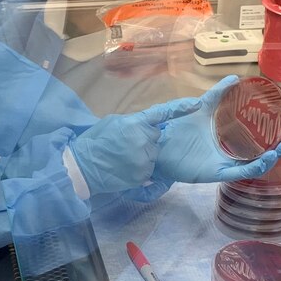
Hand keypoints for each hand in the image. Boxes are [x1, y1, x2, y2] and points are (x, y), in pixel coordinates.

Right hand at [70, 97, 200, 194]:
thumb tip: (146, 124)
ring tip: (123, 157)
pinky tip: (124, 167)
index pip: (163, 113)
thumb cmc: (95, 141)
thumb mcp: (113, 122)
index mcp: (136, 123)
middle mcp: (143, 140)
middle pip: (156, 137)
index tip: (197, 104)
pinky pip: (149, 169)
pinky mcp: (142, 175)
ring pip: (153, 153)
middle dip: (146, 139)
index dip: (181, 108)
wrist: (83, 166)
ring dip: (143, 154)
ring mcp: (144, 159)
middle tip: (126, 143)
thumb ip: (134, 122)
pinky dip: (140, 168)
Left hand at [153, 76, 280, 183]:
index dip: (274, 118)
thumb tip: (235, 80)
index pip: (255, 124)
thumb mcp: (196, 107)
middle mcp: (229, 145)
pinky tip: (267, 157)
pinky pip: (240, 171)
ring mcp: (224, 159)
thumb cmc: (173, 128)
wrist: (154, 148)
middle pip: (261, 142)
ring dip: (273, 153)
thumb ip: (214, 94)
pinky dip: (255, 166)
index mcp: (226, 129)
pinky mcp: (217, 172)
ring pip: (256, 160)